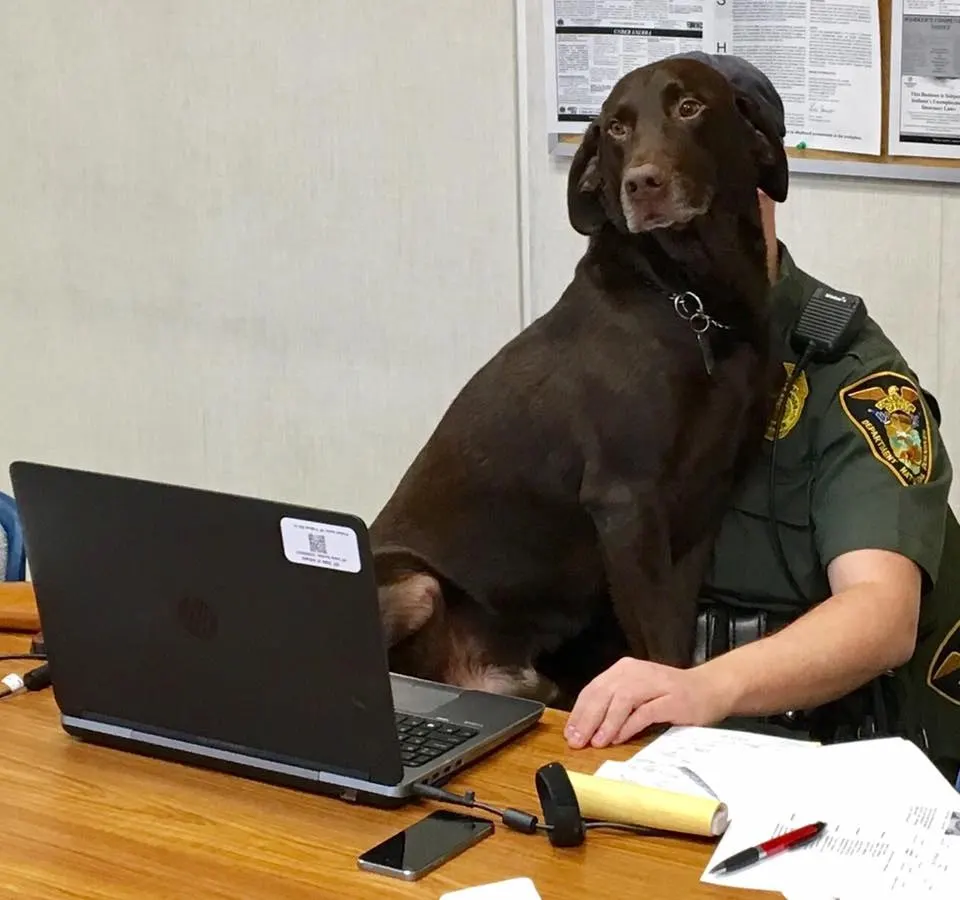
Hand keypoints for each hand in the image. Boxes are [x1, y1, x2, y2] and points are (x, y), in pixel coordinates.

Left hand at [563, 657, 731, 748]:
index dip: (580, 711)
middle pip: (604, 693)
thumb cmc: (671, 694)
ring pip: (622, 700)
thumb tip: (586, 726)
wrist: (710, 687)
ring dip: (606, 723)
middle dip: (587, 719)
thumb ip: (614, 704)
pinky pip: (644, 712)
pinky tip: (618, 738)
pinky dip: (628, 725)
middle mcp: (637, 672)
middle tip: (577, 740)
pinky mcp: (672, 699)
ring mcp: (655, 684)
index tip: (569, 732)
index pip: (594, 688)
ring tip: (596, 741)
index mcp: (624, 669)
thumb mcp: (638, 693)